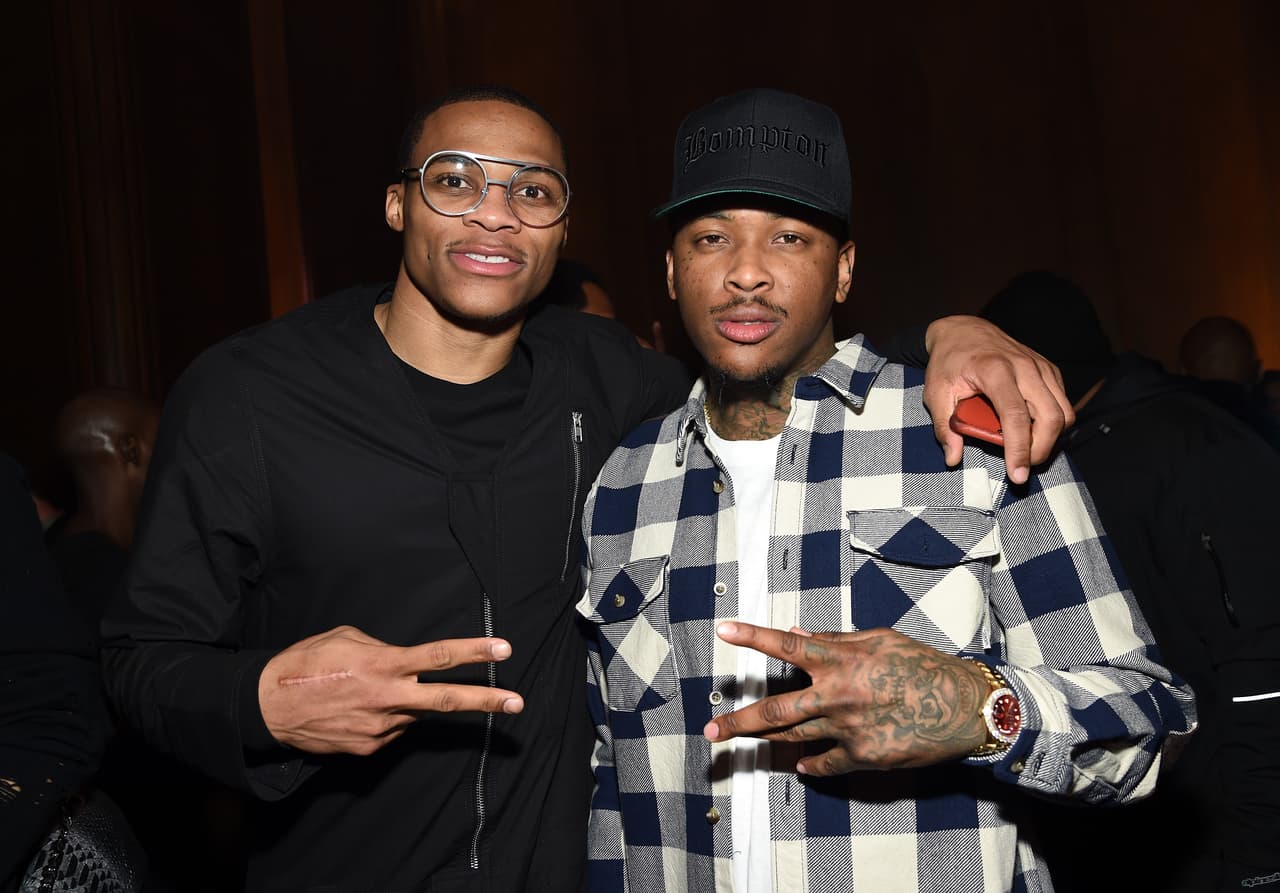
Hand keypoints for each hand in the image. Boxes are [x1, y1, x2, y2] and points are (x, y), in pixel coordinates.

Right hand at [258, 625, 522, 755]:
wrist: (267, 707)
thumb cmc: (305, 663)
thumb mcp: (345, 638)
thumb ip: (382, 647)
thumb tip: (402, 659)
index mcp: (384, 664)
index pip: (438, 656)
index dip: (473, 653)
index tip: (504, 650)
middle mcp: (388, 698)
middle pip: (447, 700)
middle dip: (486, 702)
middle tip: (518, 702)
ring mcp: (380, 727)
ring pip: (411, 712)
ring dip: (403, 702)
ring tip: (364, 692)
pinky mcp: (369, 748)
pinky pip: (390, 728)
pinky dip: (384, 717)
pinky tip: (357, 709)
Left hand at [704, 622, 988, 775]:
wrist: (965, 707)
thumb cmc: (924, 666)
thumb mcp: (881, 640)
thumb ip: (837, 640)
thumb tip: (801, 633)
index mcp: (841, 660)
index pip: (787, 644)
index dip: (752, 636)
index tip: (724, 630)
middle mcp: (837, 695)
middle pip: (776, 710)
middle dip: (739, 721)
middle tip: (712, 729)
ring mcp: (847, 729)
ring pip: (793, 738)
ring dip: (763, 742)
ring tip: (740, 743)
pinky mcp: (863, 756)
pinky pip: (825, 763)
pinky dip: (810, 763)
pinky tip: (799, 763)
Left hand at [923, 315, 1073, 482]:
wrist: (962, 329)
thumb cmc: (948, 362)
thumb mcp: (936, 393)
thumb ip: (944, 426)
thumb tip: (953, 458)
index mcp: (994, 370)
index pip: (1016, 416)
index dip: (1019, 449)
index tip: (1017, 474)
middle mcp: (1024, 366)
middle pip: (1051, 416)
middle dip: (1042, 449)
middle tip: (1023, 467)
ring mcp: (1040, 366)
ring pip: (1064, 411)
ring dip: (1052, 438)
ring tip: (1028, 450)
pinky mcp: (1048, 368)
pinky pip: (1062, 401)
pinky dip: (1054, 422)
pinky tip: (1032, 430)